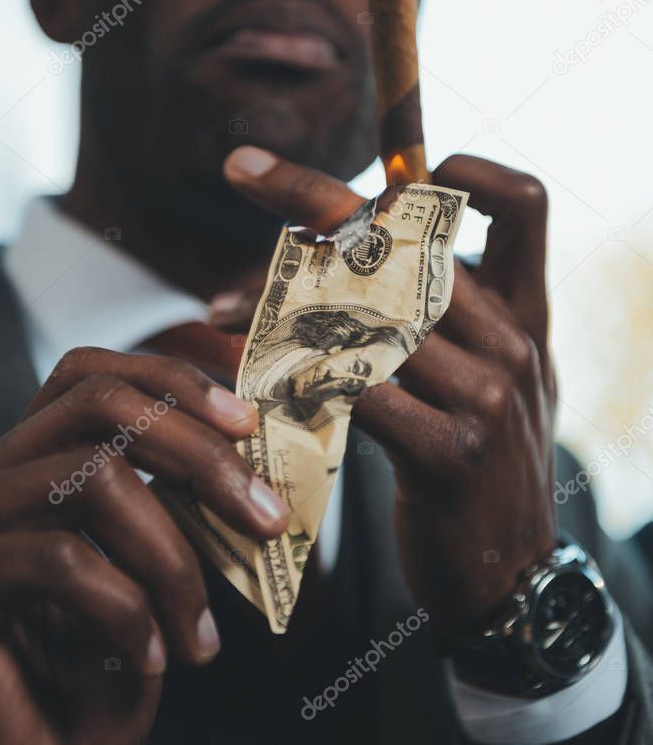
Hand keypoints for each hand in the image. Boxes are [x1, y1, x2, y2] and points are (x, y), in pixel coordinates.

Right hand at [0, 347, 288, 744]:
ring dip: (174, 555)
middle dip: (202, 454)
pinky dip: (127, 608)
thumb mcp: (147, 585)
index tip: (248, 421)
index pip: (93, 376)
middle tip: (267, 518)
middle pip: (102, 403)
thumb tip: (257, 477)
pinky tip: (148, 659)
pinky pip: (64, 559)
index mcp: (34, 464)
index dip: (172, 381)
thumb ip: (178, 519)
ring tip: (201, 635)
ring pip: (92, 476)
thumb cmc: (87, 685)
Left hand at [224, 146, 556, 639]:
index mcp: (525, 311)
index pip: (522, 203)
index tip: (385, 168)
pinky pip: (357, 391)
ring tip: (219, 307)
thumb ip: (447, 319)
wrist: (510, 577)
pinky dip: (294, 377)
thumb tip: (358, 258)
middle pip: (409, 236)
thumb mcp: (487, 379)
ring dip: (277, 301)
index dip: (464, 168)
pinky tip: (253, 380)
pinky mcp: (449, 454)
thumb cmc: (476, 464)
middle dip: (311, 194)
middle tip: (241, 169)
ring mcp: (488, 397)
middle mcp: (513, 341)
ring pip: (365, 310)